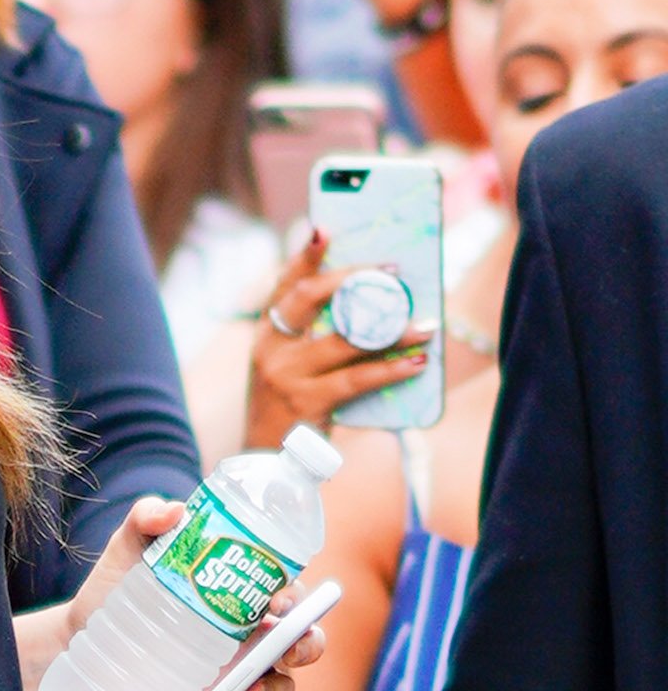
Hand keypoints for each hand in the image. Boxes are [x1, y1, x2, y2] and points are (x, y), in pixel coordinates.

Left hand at [66, 500, 327, 690]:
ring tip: (251, 690)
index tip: (280, 605)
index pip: (286, 590)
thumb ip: (147, 518)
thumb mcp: (129, 546)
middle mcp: (245, 628)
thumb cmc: (116, 582)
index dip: (297, 597)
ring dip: (277, 687)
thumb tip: (172, 511)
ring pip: (280, 680)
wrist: (80, 631)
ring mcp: (232, 666)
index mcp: (239, 589)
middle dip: (307, 645)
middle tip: (286, 651)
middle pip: (299, 636)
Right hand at [246, 230, 431, 447]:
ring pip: (344, 339)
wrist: (267, 462)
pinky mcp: (307, 401)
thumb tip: (373, 308)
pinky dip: (392, 368)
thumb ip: (316, 338)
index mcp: (266, 335)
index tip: (324, 228)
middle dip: (354, 278)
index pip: (283, 284)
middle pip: (309, 298)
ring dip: (391, 329)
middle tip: (394, 272)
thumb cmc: (290, 409)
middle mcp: (270, 349)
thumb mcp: (290, 367)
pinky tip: (418, 362)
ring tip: (425, 323)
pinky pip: (358, 378)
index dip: (304, 256)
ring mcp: (286, 375)